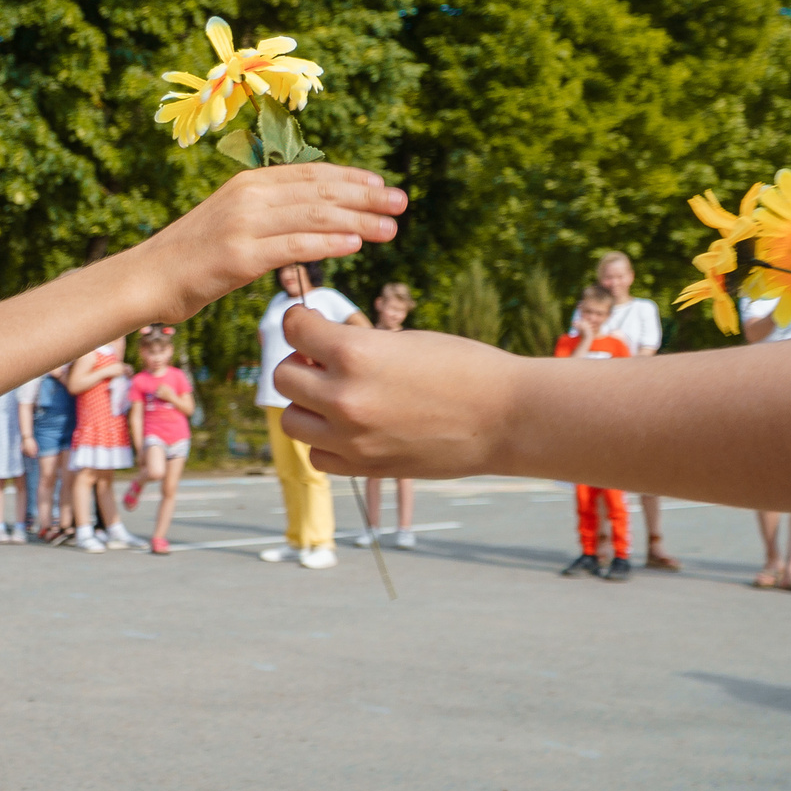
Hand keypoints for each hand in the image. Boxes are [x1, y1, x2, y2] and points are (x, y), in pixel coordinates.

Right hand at [137, 164, 403, 323]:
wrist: (148, 278)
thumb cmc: (194, 257)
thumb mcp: (234, 223)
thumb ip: (270, 215)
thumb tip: (313, 217)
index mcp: (248, 183)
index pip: (311, 173)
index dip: (351, 177)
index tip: (382, 185)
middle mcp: (248, 195)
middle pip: (320, 190)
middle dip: (366, 196)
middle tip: (401, 203)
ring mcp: (243, 224)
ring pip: (314, 215)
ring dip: (358, 219)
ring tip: (391, 228)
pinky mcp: (239, 255)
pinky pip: (294, 245)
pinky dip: (328, 242)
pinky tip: (356, 244)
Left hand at [272, 309, 511, 478]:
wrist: (506, 417)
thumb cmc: (463, 367)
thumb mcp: (403, 341)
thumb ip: (355, 347)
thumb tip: (317, 348)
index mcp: (355, 353)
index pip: (294, 329)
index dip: (301, 323)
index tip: (313, 325)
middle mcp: (344, 397)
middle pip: (284, 376)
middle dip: (300, 364)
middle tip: (325, 362)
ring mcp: (352, 437)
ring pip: (291, 420)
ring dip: (307, 405)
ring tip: (336, 396)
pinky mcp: (365, 467)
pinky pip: (317, 454)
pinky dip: (325, 441)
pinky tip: (350, 428)